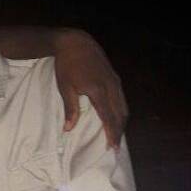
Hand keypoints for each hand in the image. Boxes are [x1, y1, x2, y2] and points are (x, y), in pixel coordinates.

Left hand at [54, 30, 127, 147]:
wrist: (76, 42)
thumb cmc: (67, 65)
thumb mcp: (65, 87)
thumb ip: (70, 109)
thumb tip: (68, 129)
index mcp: (98, 91)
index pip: (109, 118)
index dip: (112, 134)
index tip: (112, 147)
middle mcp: (111, 87)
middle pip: (121, 114)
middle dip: (119, 131)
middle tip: (116, 146)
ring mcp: (115, 81)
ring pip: (124, 106)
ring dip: (122, 122)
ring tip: (117, 135)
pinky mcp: (115, 77)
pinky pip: (122, 98)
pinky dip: (121, 111)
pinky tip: (116, 117)